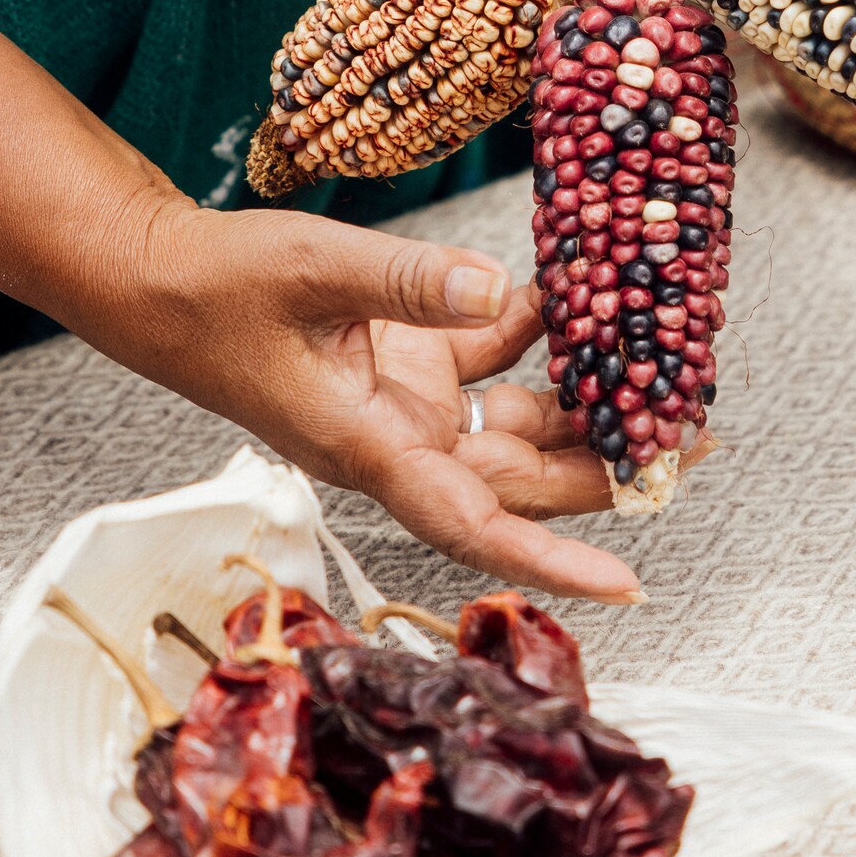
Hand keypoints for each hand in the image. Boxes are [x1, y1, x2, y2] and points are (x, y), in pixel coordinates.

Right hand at [0, 0, 673, 604]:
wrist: (162, 285)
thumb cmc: (219, 292)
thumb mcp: (314, 270)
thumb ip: (409, 280)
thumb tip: (502, 291)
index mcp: (368, 447)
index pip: (472, 521)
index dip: (549, 559)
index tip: (628, 586)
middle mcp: (398, 441)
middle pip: (520, 477)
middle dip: (607, 468)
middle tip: (694, 441)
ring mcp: (407, 406)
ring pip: (516, 426)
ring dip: (585, 406)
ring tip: (666, 376)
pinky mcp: (407, 366)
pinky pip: (491, 360)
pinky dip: (533, 332)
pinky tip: (572, 294)